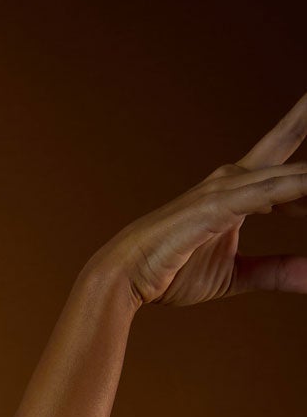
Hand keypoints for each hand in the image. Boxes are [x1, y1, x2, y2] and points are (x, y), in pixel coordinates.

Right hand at [102, 89, 306, 307]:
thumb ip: (277, 271)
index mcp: (243, 188)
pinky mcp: (218, 204)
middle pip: (289, 138)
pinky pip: (267, 193)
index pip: (291, 158)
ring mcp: (227, 187)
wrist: (126, 278)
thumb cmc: (172, 271)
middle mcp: (237, 177)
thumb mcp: (236, 275)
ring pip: (289, 172)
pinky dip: (295, 189)